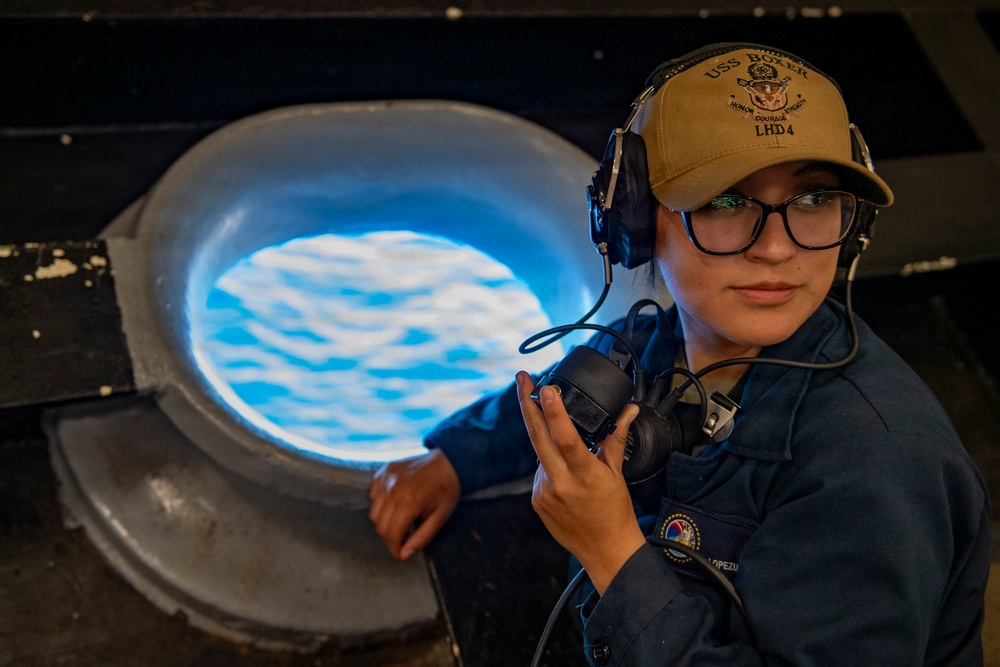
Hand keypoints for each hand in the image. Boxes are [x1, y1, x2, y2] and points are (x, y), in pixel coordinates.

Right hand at [368, 448, 460, 560]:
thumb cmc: (446, 489)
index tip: (400, 554)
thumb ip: (421, 538)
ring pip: (374, 512)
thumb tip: (404, 554)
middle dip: (390, 537)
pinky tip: (395, 504)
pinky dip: (381, 504)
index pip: (391, 534)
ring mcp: (385, 479)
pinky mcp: (383, 472)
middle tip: (403, 538)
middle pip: (380, 525)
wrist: (447, 461)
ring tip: (401, 520)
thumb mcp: (440, 517)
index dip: (395, 549)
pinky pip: (373, 495)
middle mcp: (392, 490)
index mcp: (408, 502)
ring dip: (385, 521)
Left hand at [516, 371, 645, 594]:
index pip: (565, 437)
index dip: (553, 411)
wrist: (605, 551)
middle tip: (521, 379)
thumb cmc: (615, 512)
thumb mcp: (617, 474)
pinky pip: (539, 470)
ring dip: (544, 436)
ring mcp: (544, 492)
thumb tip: (629, 410)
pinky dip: (548, 462)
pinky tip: (562, 469)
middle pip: (537, 436)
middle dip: (526, 403)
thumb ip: (615, 439)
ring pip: (539, 452)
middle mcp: (560, 483)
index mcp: (585, 474)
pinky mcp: (536, 500)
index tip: (544, 388)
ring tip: (558, 435)